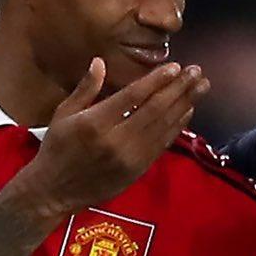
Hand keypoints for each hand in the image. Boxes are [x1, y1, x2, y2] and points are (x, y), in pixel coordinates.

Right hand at [11, 58, 206, 217]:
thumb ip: (84, 89)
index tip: (175, 66)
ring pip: (164, 126)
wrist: (54, 192)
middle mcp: (116, 140)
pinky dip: (177, 126)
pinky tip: (188, 111)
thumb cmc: (56, 149)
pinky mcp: (138, 170)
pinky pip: (162, 144)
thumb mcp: (62, 115)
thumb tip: (100, 62)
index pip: (134, 96)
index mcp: (95, 123)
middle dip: (179, 88)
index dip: (157, 80)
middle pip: (155, 109)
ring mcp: (130, 158)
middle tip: (196, 71)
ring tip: (201, 86)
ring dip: (185, 104)